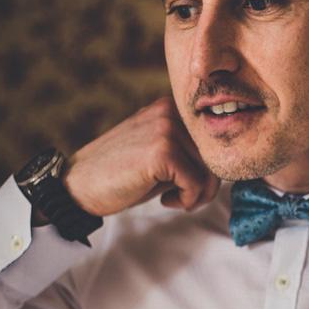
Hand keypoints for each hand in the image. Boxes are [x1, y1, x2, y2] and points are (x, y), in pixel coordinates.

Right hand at [63, 97, 218, 215]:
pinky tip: (166, 201)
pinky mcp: (163, 152)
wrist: (79, 186)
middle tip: (187, 199)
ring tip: (176, 199)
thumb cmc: (122, 175)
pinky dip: (188, 200)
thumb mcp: (160, 154)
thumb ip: (189, 151)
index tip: (192, 187)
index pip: (212, 141)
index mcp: (172, 108)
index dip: (210, 170)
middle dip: (208, 185)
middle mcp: (171, 112)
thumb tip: (229, 165)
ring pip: (210, 170)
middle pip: (215, 155)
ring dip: (199, 194)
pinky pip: (197, 184)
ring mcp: (167, 129)